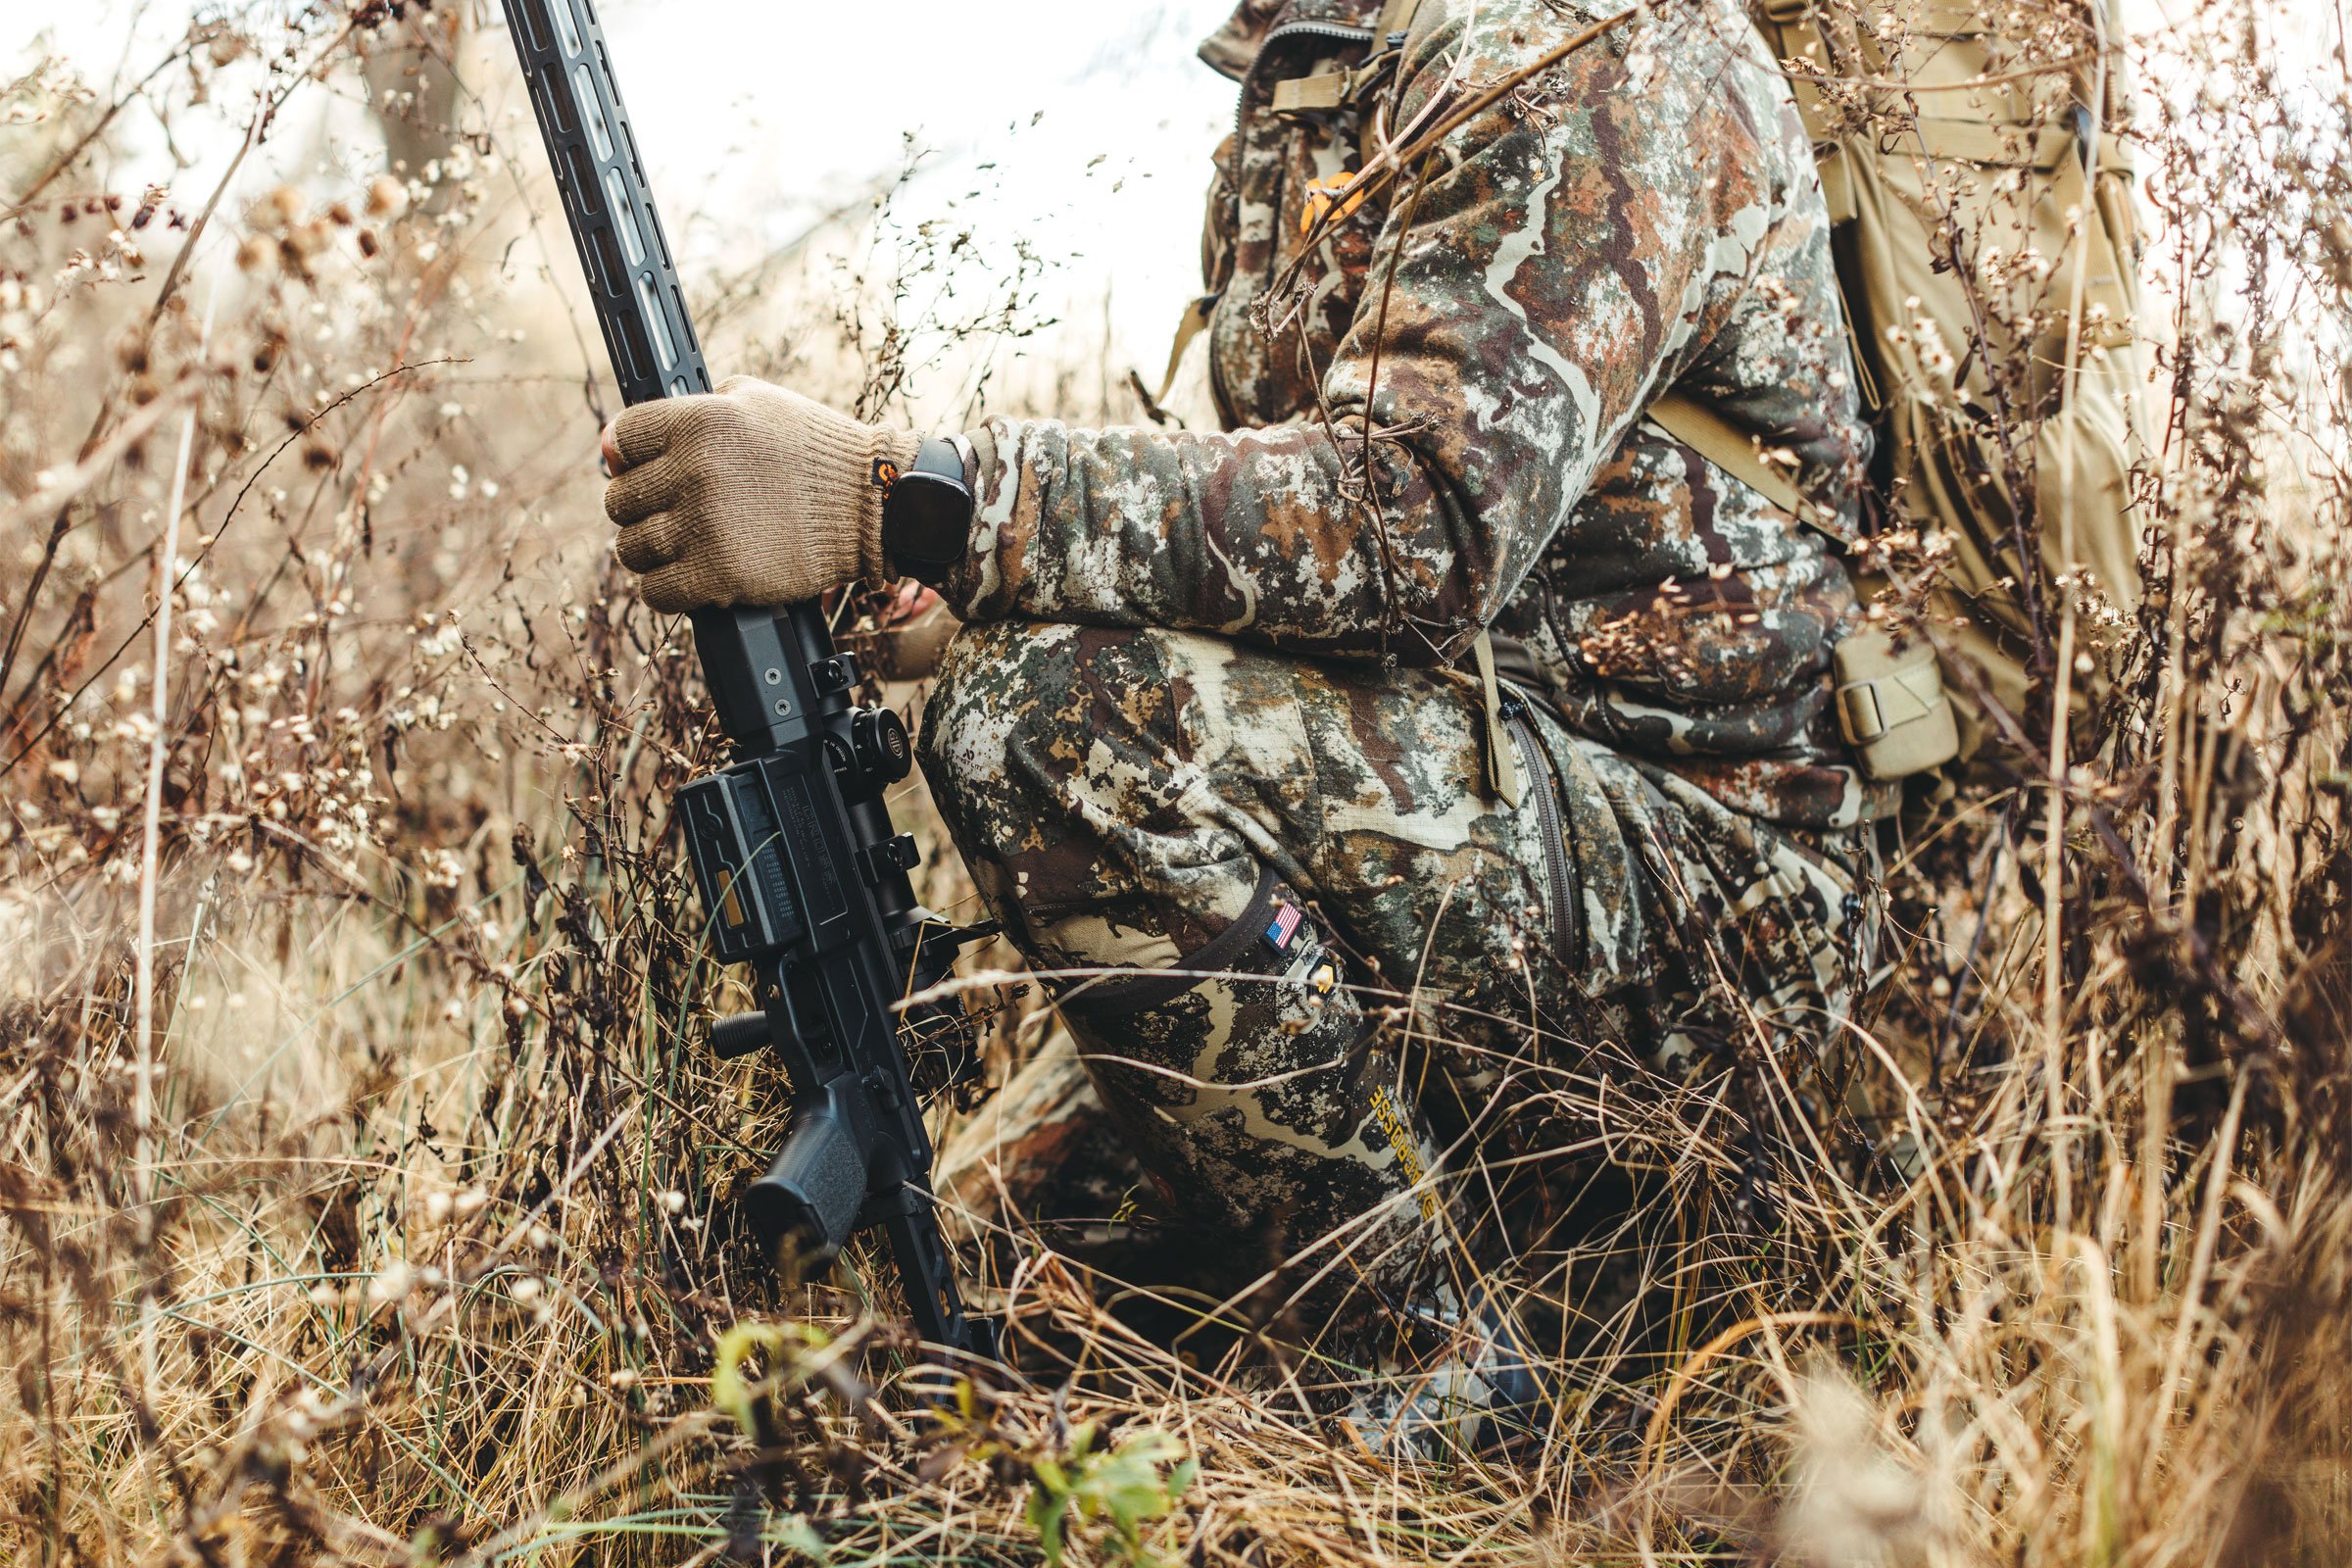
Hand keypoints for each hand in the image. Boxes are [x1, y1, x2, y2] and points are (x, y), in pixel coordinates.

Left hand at [599, 377, 918, 612]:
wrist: (872, 504)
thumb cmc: (815, 451)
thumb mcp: (757, 401)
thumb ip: (693, 409)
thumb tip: (621, 444)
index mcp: (698, 421)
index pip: (621, 438)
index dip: (625, 456)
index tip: (638, 469)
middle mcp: (695, 471)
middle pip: (620, 499)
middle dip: (640, 508)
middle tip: (669, 512)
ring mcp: (705, 526)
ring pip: (632, 548)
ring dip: (649, 552)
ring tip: (678, 547)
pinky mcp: (720, 574)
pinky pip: (657, 591)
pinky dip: (663, 589)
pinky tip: (685, 579)